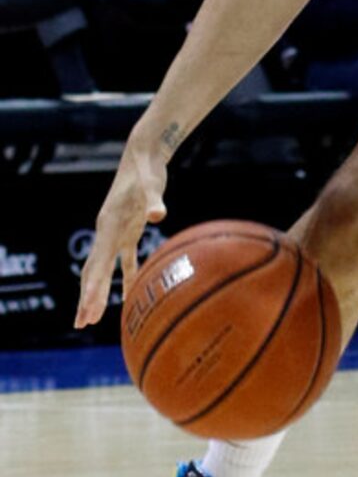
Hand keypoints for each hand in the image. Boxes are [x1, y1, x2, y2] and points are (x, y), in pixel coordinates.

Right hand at [75, 133, 170, 326]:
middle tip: (80, 323)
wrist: (145, 154)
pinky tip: (128, 297)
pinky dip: (126, 278)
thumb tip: (158, 215)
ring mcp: (117, 231)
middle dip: (86, 297)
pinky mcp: (130, 230)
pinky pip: (126, 260)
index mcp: (109, 224)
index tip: (87, 308)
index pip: (97, 262)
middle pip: (92, 270)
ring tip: (92, 318)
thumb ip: (154, 200)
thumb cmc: (147, 169)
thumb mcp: (152, 184)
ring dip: (98, 293)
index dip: (93, 286)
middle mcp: (107, 230)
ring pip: (103, 268)